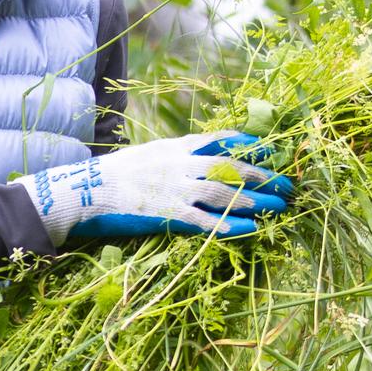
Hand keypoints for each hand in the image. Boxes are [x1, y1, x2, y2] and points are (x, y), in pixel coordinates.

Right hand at [20, 132, 292, 246]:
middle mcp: (181, 165)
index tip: (271, 147)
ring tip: (281, 207)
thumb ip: (171, 156)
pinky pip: (208, 222)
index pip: (221, 140)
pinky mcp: (169, 216)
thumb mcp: (145, 154)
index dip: (249, 144)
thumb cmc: (110, 175)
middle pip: (233, 168)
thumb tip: (189, 157)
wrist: (83, 192)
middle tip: (288, 182)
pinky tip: (252, 230)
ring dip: (257, 200)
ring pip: (227, 194)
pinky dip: (232, 226)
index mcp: (175, 148)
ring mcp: (177, 190)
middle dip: (264, 174)